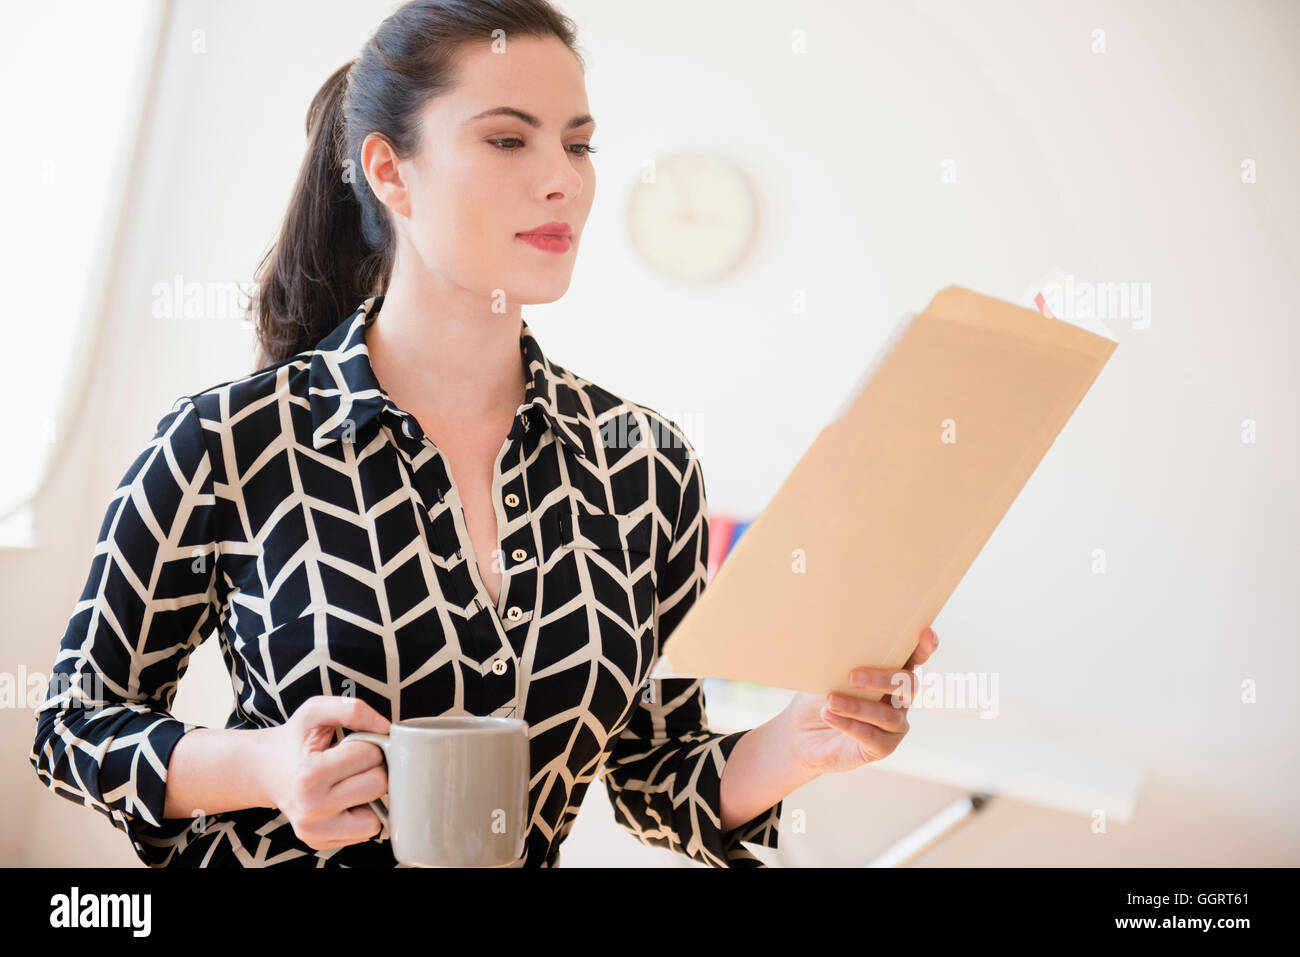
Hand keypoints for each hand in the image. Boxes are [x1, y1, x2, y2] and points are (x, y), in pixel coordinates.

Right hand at [255, 695, 392, 850]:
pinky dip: (362, 814)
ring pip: (377, 815)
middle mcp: (311, 808)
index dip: (367, 744)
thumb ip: (351, 709)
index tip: (351, 745)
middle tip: (351, 764)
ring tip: (348, 782)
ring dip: (370, 795)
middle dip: (372, 768)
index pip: (370, 755)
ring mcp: (315, 831)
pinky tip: (344, 800)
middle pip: (378, 785)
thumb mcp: (315, 712)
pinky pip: (366, 831)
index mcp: (310, 775)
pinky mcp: (320, 842)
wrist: (266, 770)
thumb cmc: (294, 741)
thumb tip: (384, 726)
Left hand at [783, 626, 939, 774]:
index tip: (926, 633)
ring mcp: (894, 726)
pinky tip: (828, 715)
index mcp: (890, 675)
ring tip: (830, 700)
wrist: (803, 736)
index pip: (914, 659)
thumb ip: (840, 665)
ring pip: (888, 716)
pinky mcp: (882, 748)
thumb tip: (836, 648)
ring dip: (858, 706)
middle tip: (852, 676)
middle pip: (908, 686)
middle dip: (882, 678)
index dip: (924, 647)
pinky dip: (849, 725)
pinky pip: (872, 737)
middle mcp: (900, 700)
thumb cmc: (819, 699)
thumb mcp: (826, 677)